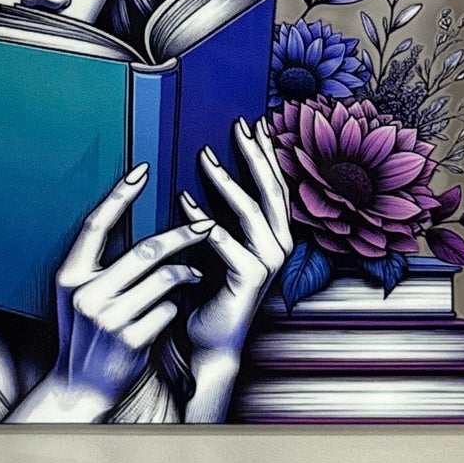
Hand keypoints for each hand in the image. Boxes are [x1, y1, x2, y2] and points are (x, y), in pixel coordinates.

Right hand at [19, 164, 211, 423]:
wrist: (79, 388)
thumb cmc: (84, 334)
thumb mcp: (77, 295)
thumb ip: (97, 265)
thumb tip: (131, 222)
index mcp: (69, 276)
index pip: (96, 224)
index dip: (119, 195)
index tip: (142, 170)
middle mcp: (86, 294)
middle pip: (144, 250)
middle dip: (182, 234)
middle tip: (206, 223)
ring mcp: (108, 319)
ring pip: (164, 279)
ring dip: (186, 272)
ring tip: (194, 271)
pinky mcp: (131, 341)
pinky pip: (168, 309)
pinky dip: (176, 306)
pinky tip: (175, 309)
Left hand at [181, 120, 292, 418]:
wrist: (210, 340)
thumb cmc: (212, 289)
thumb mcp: (220, 244)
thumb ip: (224, 214)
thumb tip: (209, 165)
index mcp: (277, 235)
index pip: (276, 184)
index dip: (268, 152)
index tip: (256, 121)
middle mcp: (280, 246)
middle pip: (271, 190)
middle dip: (256, 155)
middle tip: (239, 124)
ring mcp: (268, 263)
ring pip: (250, 211)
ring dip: (226, 180)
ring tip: (203, 155)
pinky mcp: (249, 279)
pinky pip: (223, 239)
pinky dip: (202, 217)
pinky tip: (183, 197)